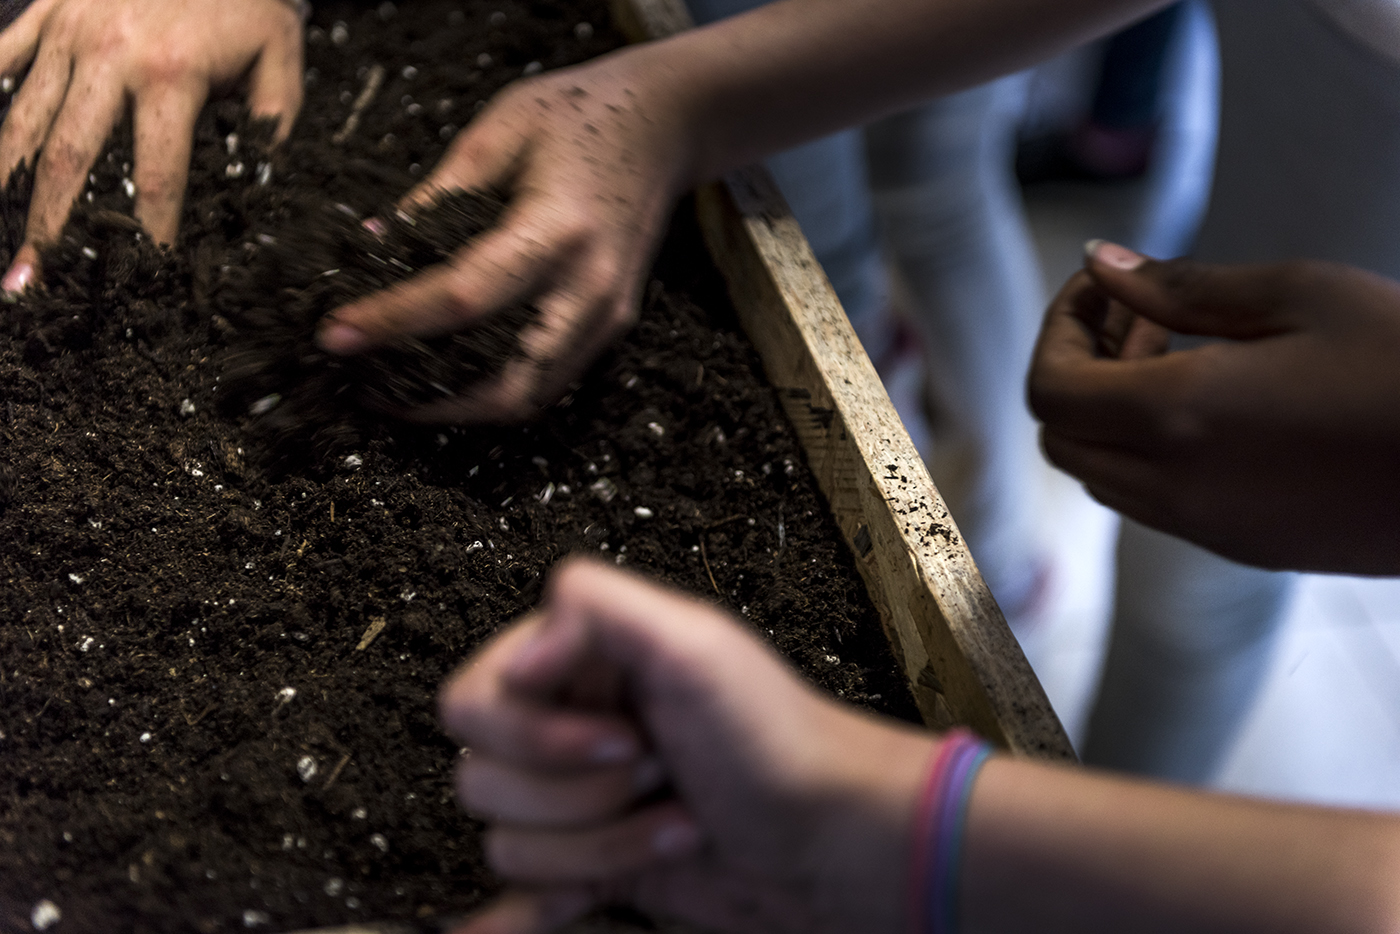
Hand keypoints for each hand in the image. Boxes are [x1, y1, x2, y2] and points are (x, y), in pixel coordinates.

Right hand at [0, 0, 303, 290]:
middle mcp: (109, 56)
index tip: (142, 275)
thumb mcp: (277, 58)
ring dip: (3, 183)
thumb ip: (269, 126)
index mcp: (171, 76)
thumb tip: (258, 188)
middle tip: (31, 278)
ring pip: (21, 118)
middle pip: (69, 159)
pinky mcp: (46, 11)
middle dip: (47, 226)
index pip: (156, 176)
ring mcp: (67, 32)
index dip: (148, 232)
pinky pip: (3, 61)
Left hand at [315, 46, 701, 422]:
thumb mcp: (496, 134)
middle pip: (508, 385)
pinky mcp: (611, 324)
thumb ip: (436, 198)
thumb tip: (373, 250)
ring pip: (529, 397)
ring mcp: (608, 315)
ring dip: (459, 407)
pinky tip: (446, 369)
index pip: (464, 297)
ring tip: (396, 387)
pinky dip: (493, 387)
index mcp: (560, 230)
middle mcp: (591, 288)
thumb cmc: (576, 115)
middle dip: (430, 403)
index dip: (394, 322)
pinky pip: (547, 378)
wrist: (663, 125)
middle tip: (365, 386)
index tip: (333, 335)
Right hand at [438, 557, 934, 933]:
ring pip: (510, 845)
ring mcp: (576, 800)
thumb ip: (597, 610)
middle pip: (483, 779)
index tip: (621, 738)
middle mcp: (566, 726)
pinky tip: (531, 915)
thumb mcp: (696, 644)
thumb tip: (519, 656)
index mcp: (577, 661)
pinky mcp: (591, 862)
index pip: (476, 702)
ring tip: (674, 824)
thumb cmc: (779, 740)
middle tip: (656, 774)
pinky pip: (517, 893)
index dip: (539, 736)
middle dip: (579, 795)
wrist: (828, 840)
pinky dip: (520, 913)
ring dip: (600, 847)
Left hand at [1028, 241, 1399, 573]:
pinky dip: (1148, 453)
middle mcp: (1178, 487)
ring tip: (1182, 353)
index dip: (1059, 330)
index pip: (1048, 391)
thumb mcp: (1302, 294)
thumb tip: (1101, 262)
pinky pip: (1154, 504)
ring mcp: (1210, 529)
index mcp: (1180, 416)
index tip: (1104, 288)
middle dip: (1078, 369)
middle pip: (1061, 439)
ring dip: (1110, 415)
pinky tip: (1216, 406)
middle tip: (1143, 316)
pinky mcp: (1246, 549)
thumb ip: (1181, 285)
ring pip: (1101, 478)